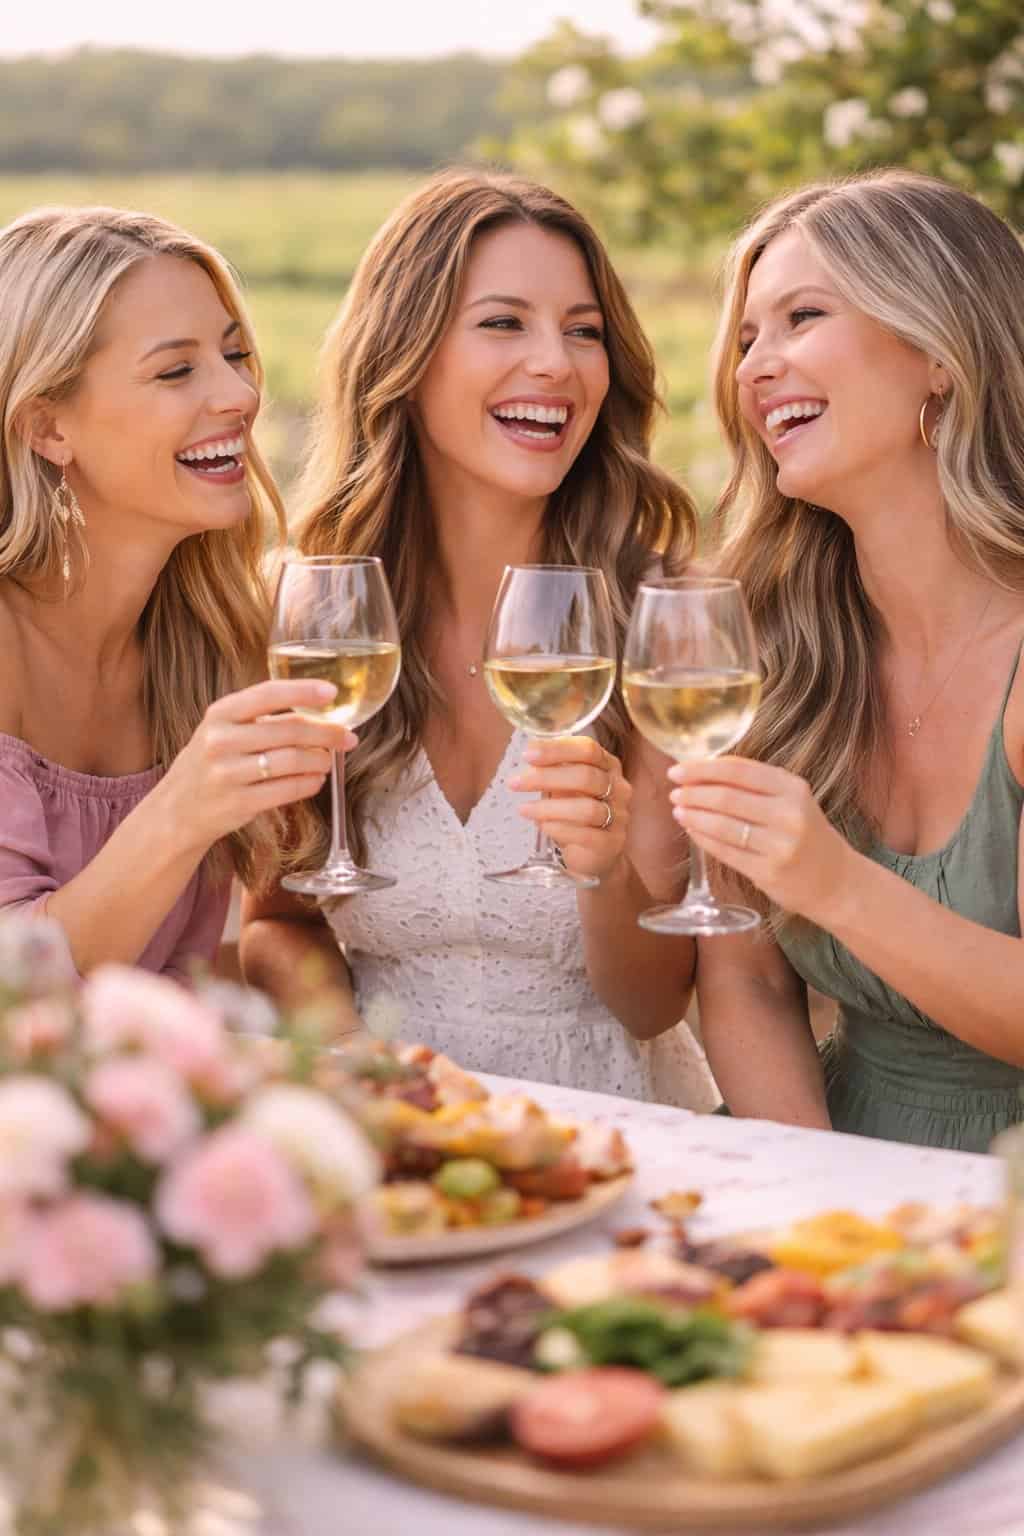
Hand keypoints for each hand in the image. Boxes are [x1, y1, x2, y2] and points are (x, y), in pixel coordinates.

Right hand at [159, 680, 357, 855]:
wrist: (177, 810)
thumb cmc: (211, 763)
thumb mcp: (223, 731)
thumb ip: (261, 719)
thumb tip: (318, 714)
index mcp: (220, 713)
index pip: (268, 693)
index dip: (304, 691)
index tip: (332, 693)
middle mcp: (221, 739)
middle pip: (289, 730)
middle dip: (327, 733)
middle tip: (347, 737)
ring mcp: (228, 773)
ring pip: (292, 760)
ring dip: (320, 761)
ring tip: (328, 761)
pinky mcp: (239, 802)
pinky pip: (288, 790)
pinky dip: (309, 784)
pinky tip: (316, 780)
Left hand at [508, 736, 630, 882]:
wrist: (595, 853)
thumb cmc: (576, 812)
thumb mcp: (565, 786)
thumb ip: (552, 769)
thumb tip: (529, 755)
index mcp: (608, 766)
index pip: (588, 749)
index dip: (557, 750)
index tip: (527, 755)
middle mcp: (619, 788)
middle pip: (585, 776)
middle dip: (546, 777)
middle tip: (515, 782)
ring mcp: (618, 817)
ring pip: (586, 808)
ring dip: (549, 807)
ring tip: (523, 809)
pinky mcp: (611, 843)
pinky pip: (585, 835)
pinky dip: (560, 829)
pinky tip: (542, 826)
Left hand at [668, 756, 853, 923]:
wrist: (836, 880)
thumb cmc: (805, 834)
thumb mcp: (791, 800)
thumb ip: (754, 785)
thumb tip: (701, 772)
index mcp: (792, 787)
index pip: (738, 770)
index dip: (702, 768)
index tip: (678, 769)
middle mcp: (789, 814)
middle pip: (726, 797)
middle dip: (693, 793)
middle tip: (674, 791)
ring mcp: (779, 845)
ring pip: (722, 825)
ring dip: (693, 816)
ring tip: (678, 809)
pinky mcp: (768, 872)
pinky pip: (725, 851)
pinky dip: (702, 839)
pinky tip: (692, 830)